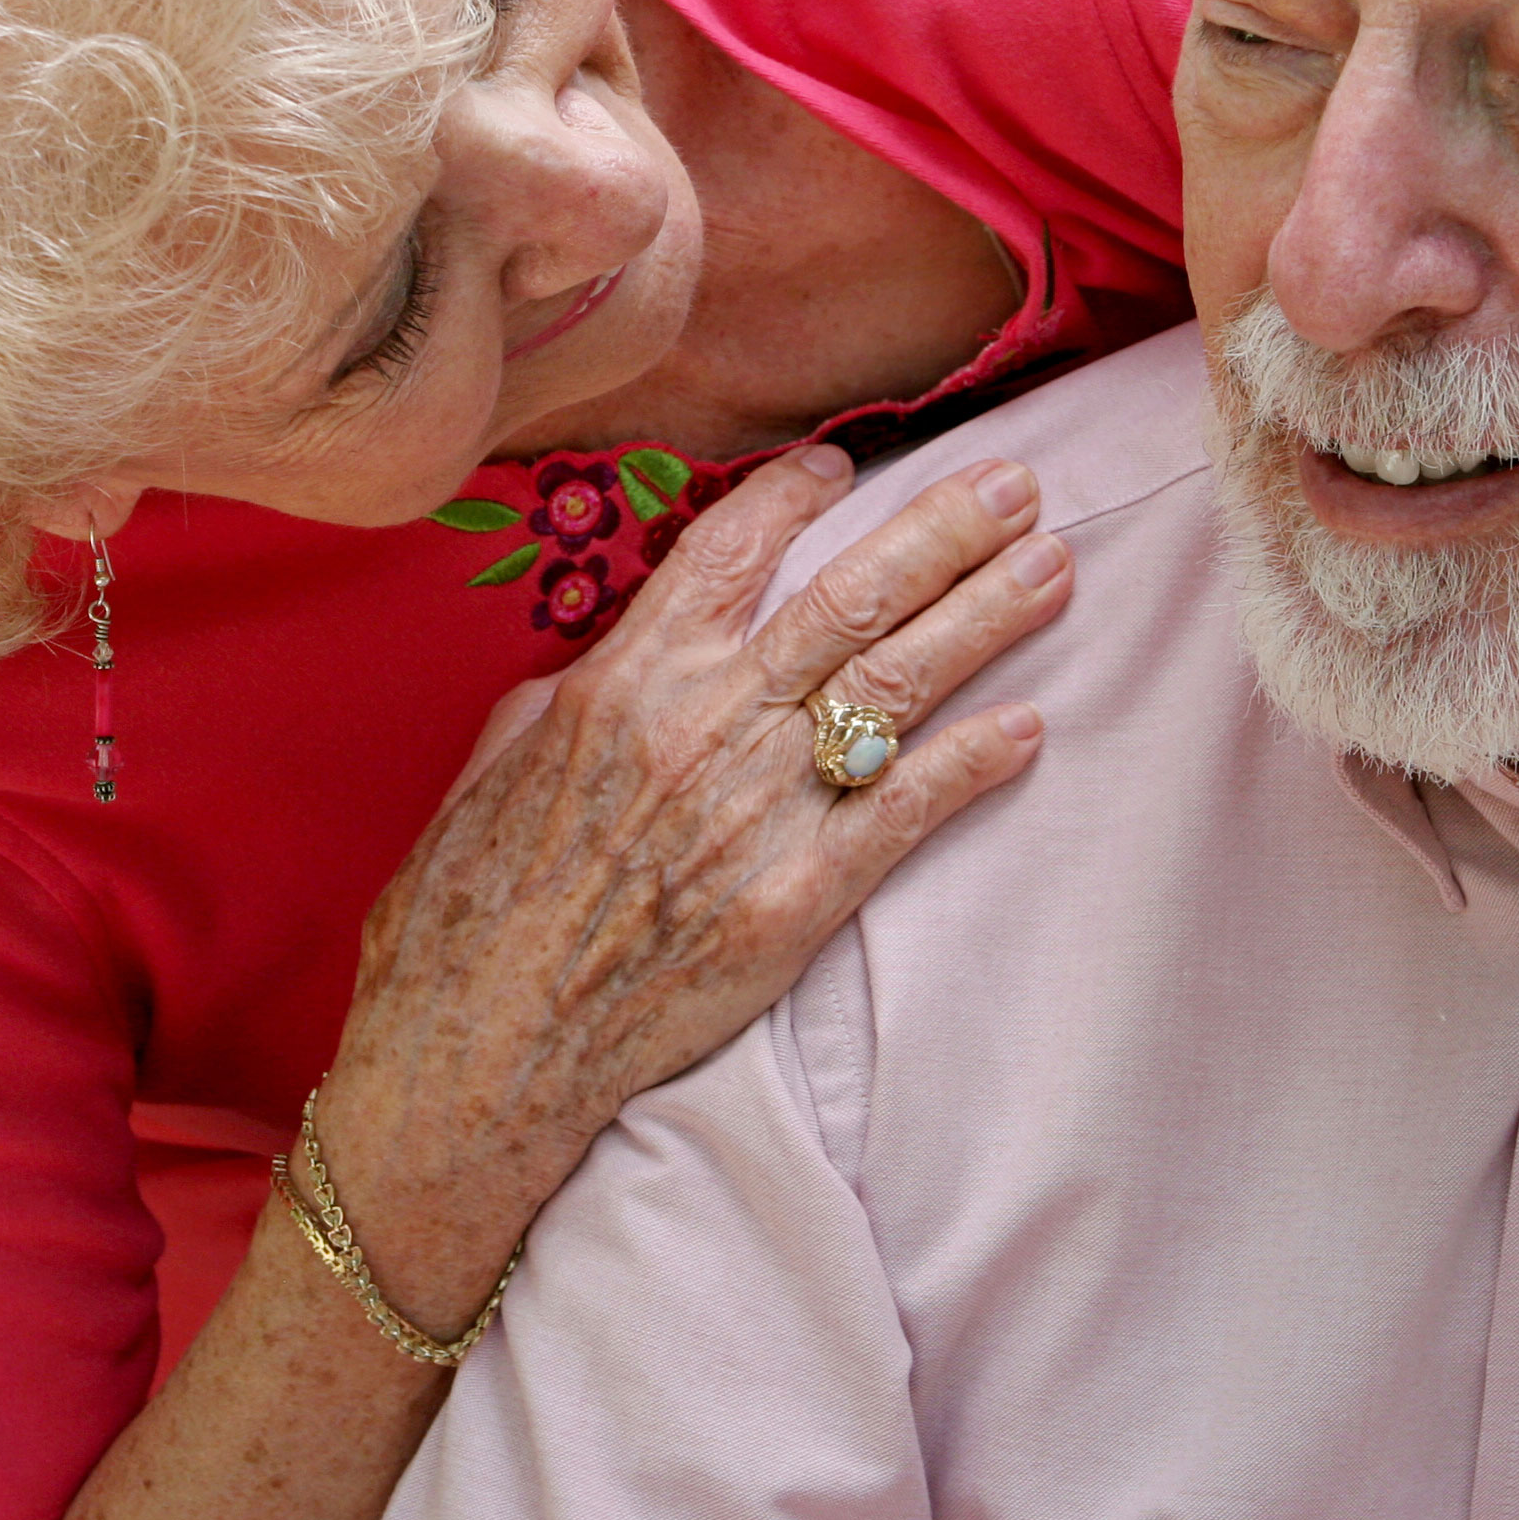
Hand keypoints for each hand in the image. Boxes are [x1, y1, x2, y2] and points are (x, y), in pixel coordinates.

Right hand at [311, 444, 1068, 1325]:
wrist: (475, 1055)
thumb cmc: (465, 914)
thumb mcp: (493, 765)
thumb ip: (571, 693)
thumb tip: (619, 654)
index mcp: (624, 678)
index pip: (731, 549)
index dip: (799, 495)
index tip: (850, 464)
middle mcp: (704, 724)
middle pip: (850, 597)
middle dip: (944, 531)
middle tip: (1018, 488)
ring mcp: (758, 811)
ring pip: (896, 686)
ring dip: (985, 619)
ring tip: (1052, 569)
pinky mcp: (796, 900)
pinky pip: (904, 811)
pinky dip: (972, 763)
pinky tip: (1029, 727)